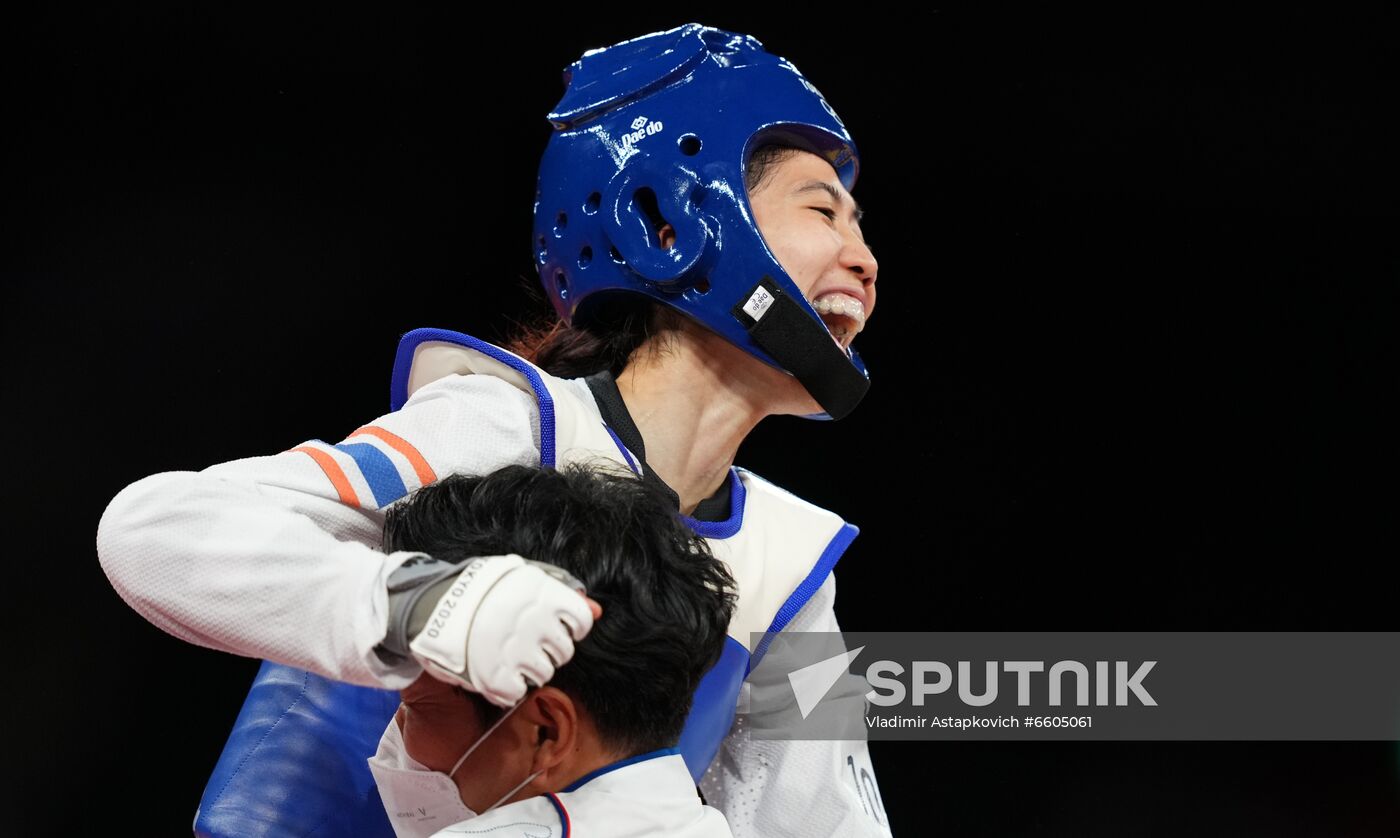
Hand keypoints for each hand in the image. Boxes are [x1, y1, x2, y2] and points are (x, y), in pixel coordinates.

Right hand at [408, 554, 599, 705]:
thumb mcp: (521, 577)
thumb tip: (597, 611)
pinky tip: (495, 671)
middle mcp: (532, 621)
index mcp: (541, 593)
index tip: (551, 627)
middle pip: (563, 652)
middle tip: (522, 641)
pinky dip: (508, 687)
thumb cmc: (479, 590)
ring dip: (528, 668)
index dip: (569, 627)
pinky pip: (518, 693)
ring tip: (506, 654)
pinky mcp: (494, 676)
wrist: (427, 605)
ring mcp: (514, 651)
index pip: (580, 621)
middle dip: (547, 649)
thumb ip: (562, 591)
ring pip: (544, 674)